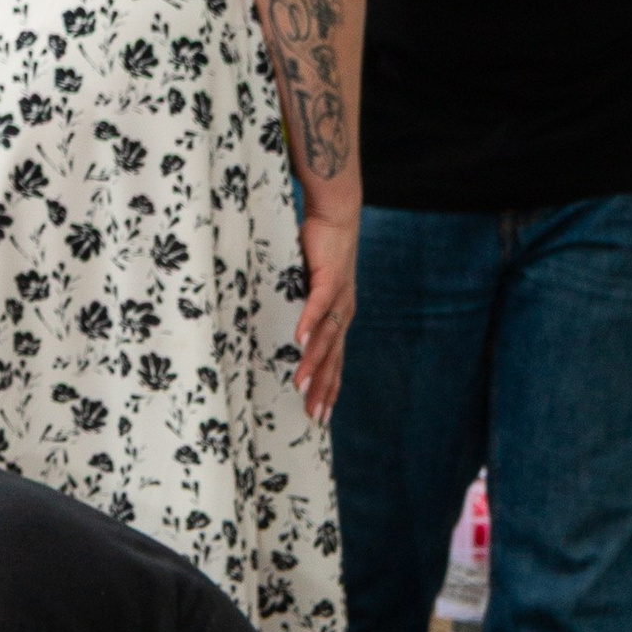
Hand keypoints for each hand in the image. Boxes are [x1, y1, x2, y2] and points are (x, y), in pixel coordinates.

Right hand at [293, 208, 358, 422]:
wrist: (337, 217)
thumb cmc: (321, 252)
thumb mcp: (311, 288)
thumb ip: (304, 311)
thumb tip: (287, 331)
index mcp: (340, 319)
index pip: (335, 361)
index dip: (328, 388)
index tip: (319, 414)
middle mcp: (344, 313)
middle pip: (333, 358)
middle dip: (322, 388)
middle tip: (312, 415)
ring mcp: (339, 297)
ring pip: (325, 337)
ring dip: (312, 362)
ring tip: (300, 384)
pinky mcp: (329, 278)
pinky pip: (318, 305)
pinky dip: (308, 324)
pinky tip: (299, 341)